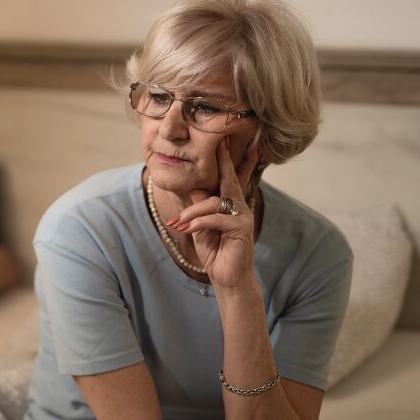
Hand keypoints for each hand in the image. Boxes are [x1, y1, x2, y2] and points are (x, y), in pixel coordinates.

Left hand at [171, 137, 259, 289]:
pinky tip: (187, 230)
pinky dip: (199, 223)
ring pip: (213, 202)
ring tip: (177, 223)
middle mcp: (240, 207)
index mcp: (230, 204)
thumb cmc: (215, 252)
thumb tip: (193, 187)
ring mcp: (243, 216)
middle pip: (229, 180)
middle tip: (220, 143)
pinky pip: (215, 219)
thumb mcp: (200, 227)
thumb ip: (198, 208)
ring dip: (192, 212)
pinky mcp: (242, 228)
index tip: (225, 141)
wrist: (227, 278)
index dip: (227, 161)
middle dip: (224, 161)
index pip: (229, 179)